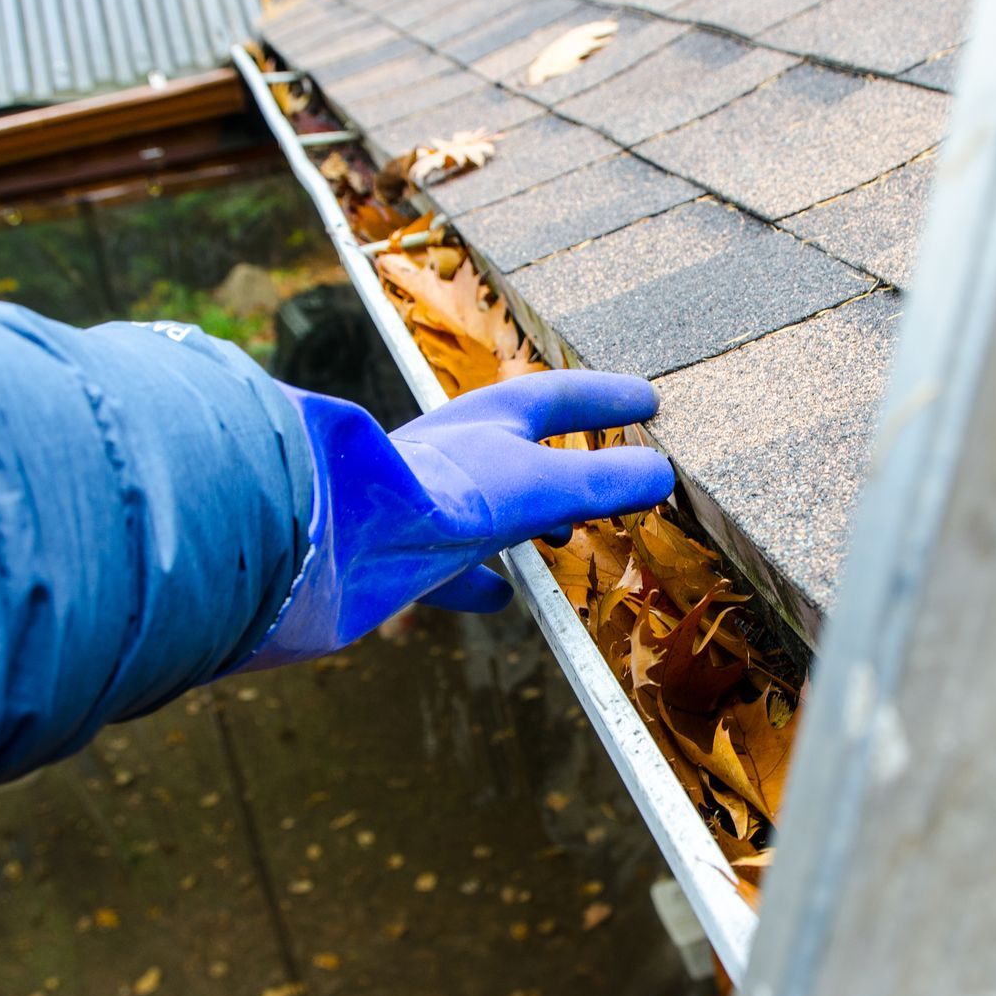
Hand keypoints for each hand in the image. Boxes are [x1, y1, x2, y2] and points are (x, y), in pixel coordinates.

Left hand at [236, 371, 671, 668]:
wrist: (335, 540)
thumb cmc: (437, 495)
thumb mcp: (537, 486)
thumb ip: (599, 483)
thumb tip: (661, 475)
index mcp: (489, 420)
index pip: (561, 397)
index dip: (607, 402)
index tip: (649, 402)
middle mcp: (457, 454)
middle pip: (524, 447)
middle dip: (570, 458)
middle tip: (610, 472)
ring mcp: (428, 502)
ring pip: (491, 505)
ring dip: (532, 518)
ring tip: (564, 537)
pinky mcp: (402, 551)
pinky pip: (452, 565)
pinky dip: (482, 580)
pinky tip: (501, 598)